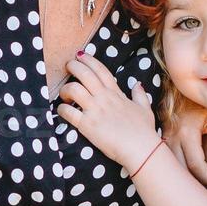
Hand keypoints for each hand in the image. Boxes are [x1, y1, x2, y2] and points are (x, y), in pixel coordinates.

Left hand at [55, 51, 158, 169]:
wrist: (142, 149)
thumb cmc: (144, 132)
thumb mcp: (145, 109)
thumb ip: (140, 95)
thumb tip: (138, 84)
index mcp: (116, 94)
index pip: (101, 70)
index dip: (89, 60)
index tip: (80, 55)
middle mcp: (104, 98)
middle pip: (85, 74)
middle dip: (73, 66)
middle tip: (67, 66)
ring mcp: (95, 111)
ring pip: (74, 89)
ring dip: (65, 89)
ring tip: (64, 94)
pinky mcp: (87, 125)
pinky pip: (68, 112)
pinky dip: (61, 109)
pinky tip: (61, 110)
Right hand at [162, 93, 206, 191]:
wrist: (181, 91)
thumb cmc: (202, 105)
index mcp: (187, 132)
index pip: (196, 164)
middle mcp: (172, 137)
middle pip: (180, 169)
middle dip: (195, 184)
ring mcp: (163, 138)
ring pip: (170, 166)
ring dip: (183, 179)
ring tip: (198, 188)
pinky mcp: (160, 139)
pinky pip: (165, 160)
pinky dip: (175, 170)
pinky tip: (184, 177)